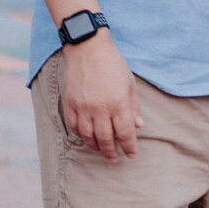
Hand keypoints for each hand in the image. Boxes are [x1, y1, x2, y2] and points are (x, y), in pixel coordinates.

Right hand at [60, 32, 142, 160]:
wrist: (88, 48)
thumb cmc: (112, 64)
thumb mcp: (129, 83)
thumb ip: (133, 107)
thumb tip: (138, 126)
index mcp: (118, 103)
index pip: (125, 133)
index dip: (129, 147)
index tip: (131, 155)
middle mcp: (100, 108)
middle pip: (106, 138)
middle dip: (111, 152)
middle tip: (114, 159)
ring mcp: (83, 106)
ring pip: (88, 135)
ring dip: (95, 146)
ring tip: (100, 151)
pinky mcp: (70, 103)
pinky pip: (74, 125)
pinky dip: (80, 135)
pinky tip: (86, 137)